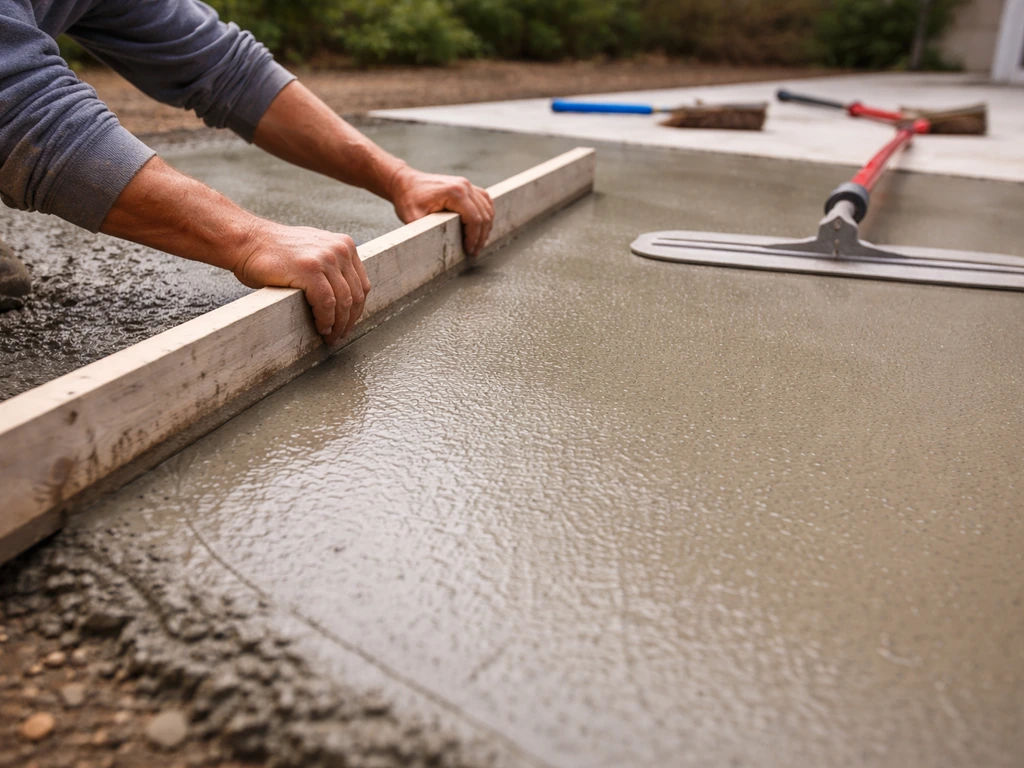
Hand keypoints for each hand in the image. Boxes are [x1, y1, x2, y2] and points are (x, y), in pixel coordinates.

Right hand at [232, 219, 370, 347]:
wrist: (247, 241)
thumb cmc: (274, 251)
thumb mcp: (313, 251)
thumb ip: (331, 266)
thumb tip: (344, 298)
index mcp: (344, 245)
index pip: (361, 284)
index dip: (356, 310)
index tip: (348, 323)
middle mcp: (339, 249)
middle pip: (356, 295)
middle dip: (349, 320)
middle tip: (339, 335)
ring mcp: (325, 258)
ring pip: (343, 301)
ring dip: (338, 324)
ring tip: (330, 337)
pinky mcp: (310, 270)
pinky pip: (327, 303)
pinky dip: (326, 320)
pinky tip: (320, 328)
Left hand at [389, 166, 494, 255]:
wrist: (404, 181)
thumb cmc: (408, 198)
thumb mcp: (413, 218)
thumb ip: (424, 232)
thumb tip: (431, 251)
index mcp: (455, 193)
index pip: (474, 219)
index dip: (474, 238)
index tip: (469, 250)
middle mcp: (464, 186)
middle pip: (484, 215)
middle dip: (481, 236)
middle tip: (474, 251)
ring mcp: (466, 184)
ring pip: (487, 208)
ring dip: (485, 227)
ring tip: (477, 242)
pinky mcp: (466, 185)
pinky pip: (484, 200)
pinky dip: (486, 214)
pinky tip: (482, 227)